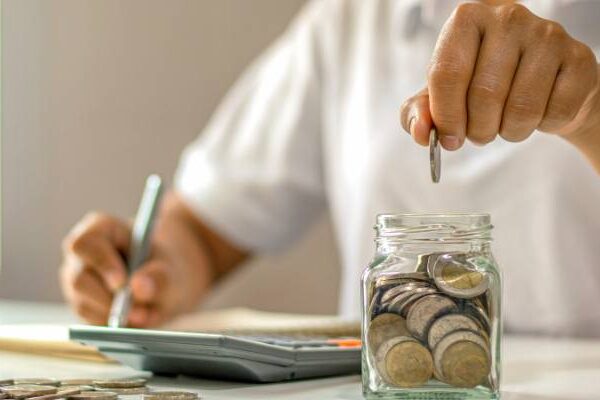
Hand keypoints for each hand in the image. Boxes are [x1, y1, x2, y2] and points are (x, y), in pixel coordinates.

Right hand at [60, 194, 216, 326]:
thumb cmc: (165, 265)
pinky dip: (112, 326)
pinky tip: (134, 320)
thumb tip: (138, 288)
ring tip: (144, 315)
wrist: (167, 282)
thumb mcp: (171, 267)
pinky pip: (89, 322)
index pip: (86, 244)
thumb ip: (159, 275)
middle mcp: (81, 255)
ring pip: (83, 304)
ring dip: (113, 315)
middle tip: (138, 312)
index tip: (122, 283)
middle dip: (108, 299)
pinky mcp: (82, 306)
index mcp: (100, 229)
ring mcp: (77, 281)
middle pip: (79, 279)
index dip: (101, 264)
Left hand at [400, 2, 598, 149]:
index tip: (448, 139)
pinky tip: (538, 112)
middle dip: (478, 130)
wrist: (540, 86)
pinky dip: (542, 127)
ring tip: (506, 123)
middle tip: (480, 133)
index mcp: (466, 20)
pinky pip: (554, 113)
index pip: (446, 74)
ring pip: (521, 108)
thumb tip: (420, 132)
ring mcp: (547, 35)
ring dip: (509, 131)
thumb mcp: (441, 97)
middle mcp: (507, 17)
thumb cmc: (482, 87)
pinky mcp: (578, 58)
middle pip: (484, 94)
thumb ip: (419, 113)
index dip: (446, 116)